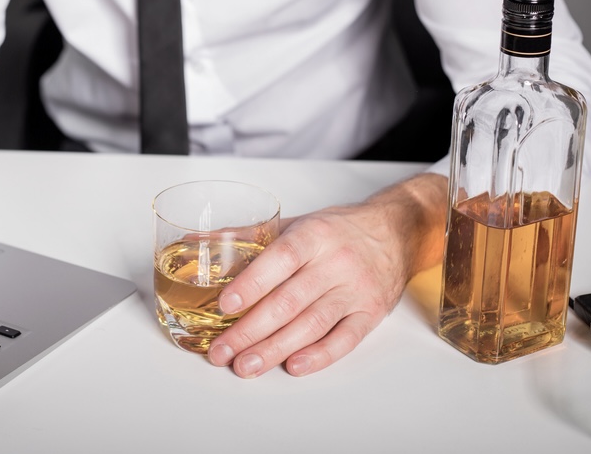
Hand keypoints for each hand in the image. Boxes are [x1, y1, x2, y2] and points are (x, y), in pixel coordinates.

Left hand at [207, 173, 447, 377]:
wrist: (395, 232)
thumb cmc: (337, 230)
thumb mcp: (294, 224)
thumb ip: (247, 236)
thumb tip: (195, 242)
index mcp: (313, 236)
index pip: (279, 260)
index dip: (251, 284)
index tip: (224, 306)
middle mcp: (335, 262)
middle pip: (289, 301)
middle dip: (250, 331)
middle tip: (222, 351)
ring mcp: (355, 290)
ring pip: (311, 324)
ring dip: (275, 349)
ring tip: (246, 366)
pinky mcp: (371, 313)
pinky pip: (345, 339)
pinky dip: (319, 356)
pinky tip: (293, 366)